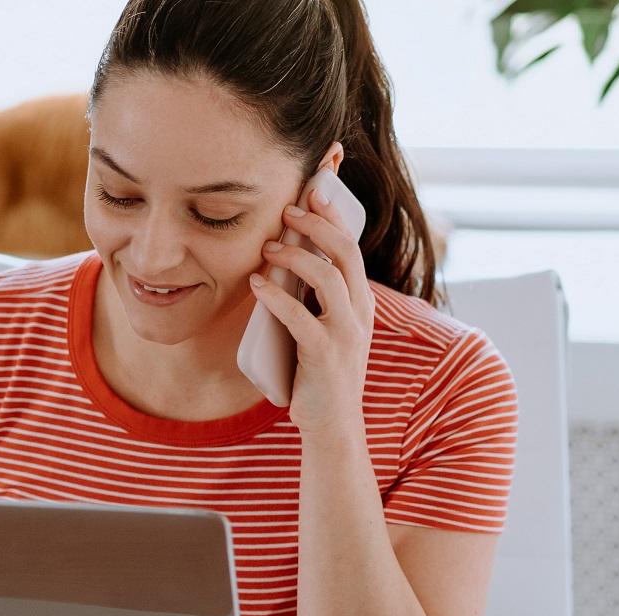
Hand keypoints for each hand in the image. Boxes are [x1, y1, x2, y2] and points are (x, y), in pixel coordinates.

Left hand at [248, 188, 374, 436]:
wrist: (331, 424)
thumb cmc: (319, 372)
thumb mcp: (323, 327)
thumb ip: (314, 297)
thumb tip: (284, 258)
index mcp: (361, 301)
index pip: (352, 246)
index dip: (334, 215)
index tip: (313, 189)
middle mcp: (360, 312)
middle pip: (345, 252)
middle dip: (316, 225)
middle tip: (287, 210)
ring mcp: (346, 334)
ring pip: (327, 278)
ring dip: (295, 257)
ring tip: (267, 247)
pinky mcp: (325, 355)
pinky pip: (301, 317)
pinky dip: (277, 297)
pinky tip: (258, 285)